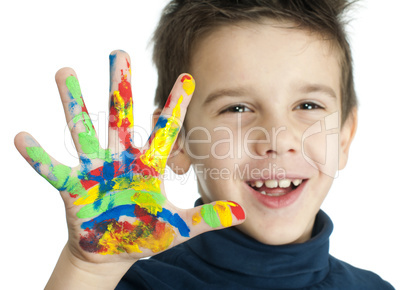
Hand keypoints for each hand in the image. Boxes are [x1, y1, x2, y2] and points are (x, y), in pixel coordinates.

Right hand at [14, 50, 244, 263]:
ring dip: (74, 105)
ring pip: (84, 132)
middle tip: (119, 53)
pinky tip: (21, 138)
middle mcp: (121, 161)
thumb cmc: (145, 234)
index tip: (187, 78)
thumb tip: (241, 214)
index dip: (175, 107)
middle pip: (121, 118)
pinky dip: (38, 157)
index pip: (164, 132)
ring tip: (65, 72)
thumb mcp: (178, 227)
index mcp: (148, 167)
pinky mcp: (73, 189)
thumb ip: (207, 219)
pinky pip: (53, 171)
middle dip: (119, 87)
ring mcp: (95, 172)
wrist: (115, 252)